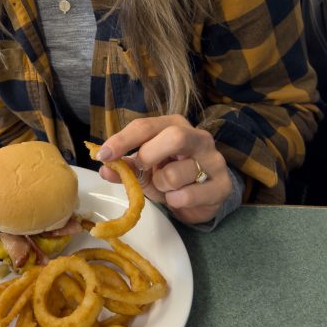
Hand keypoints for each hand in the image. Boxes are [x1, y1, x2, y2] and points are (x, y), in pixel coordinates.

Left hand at [96, 115, 231, 225]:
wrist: (201, 197)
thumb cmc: (170, 174)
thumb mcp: (145, 169)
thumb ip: (125, 167)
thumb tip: (105, 169)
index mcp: (174, 125)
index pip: (146, 126)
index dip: (122, 140)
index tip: (103, 155)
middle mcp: (198, 137)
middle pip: (174, 137)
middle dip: (150, 156)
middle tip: (142, 170)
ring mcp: (214, 160)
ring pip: (176, 174)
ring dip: (162, 186)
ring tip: (167, 187)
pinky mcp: (222, 185)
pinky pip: (189, 195)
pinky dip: (175, 201)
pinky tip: (178, 198)